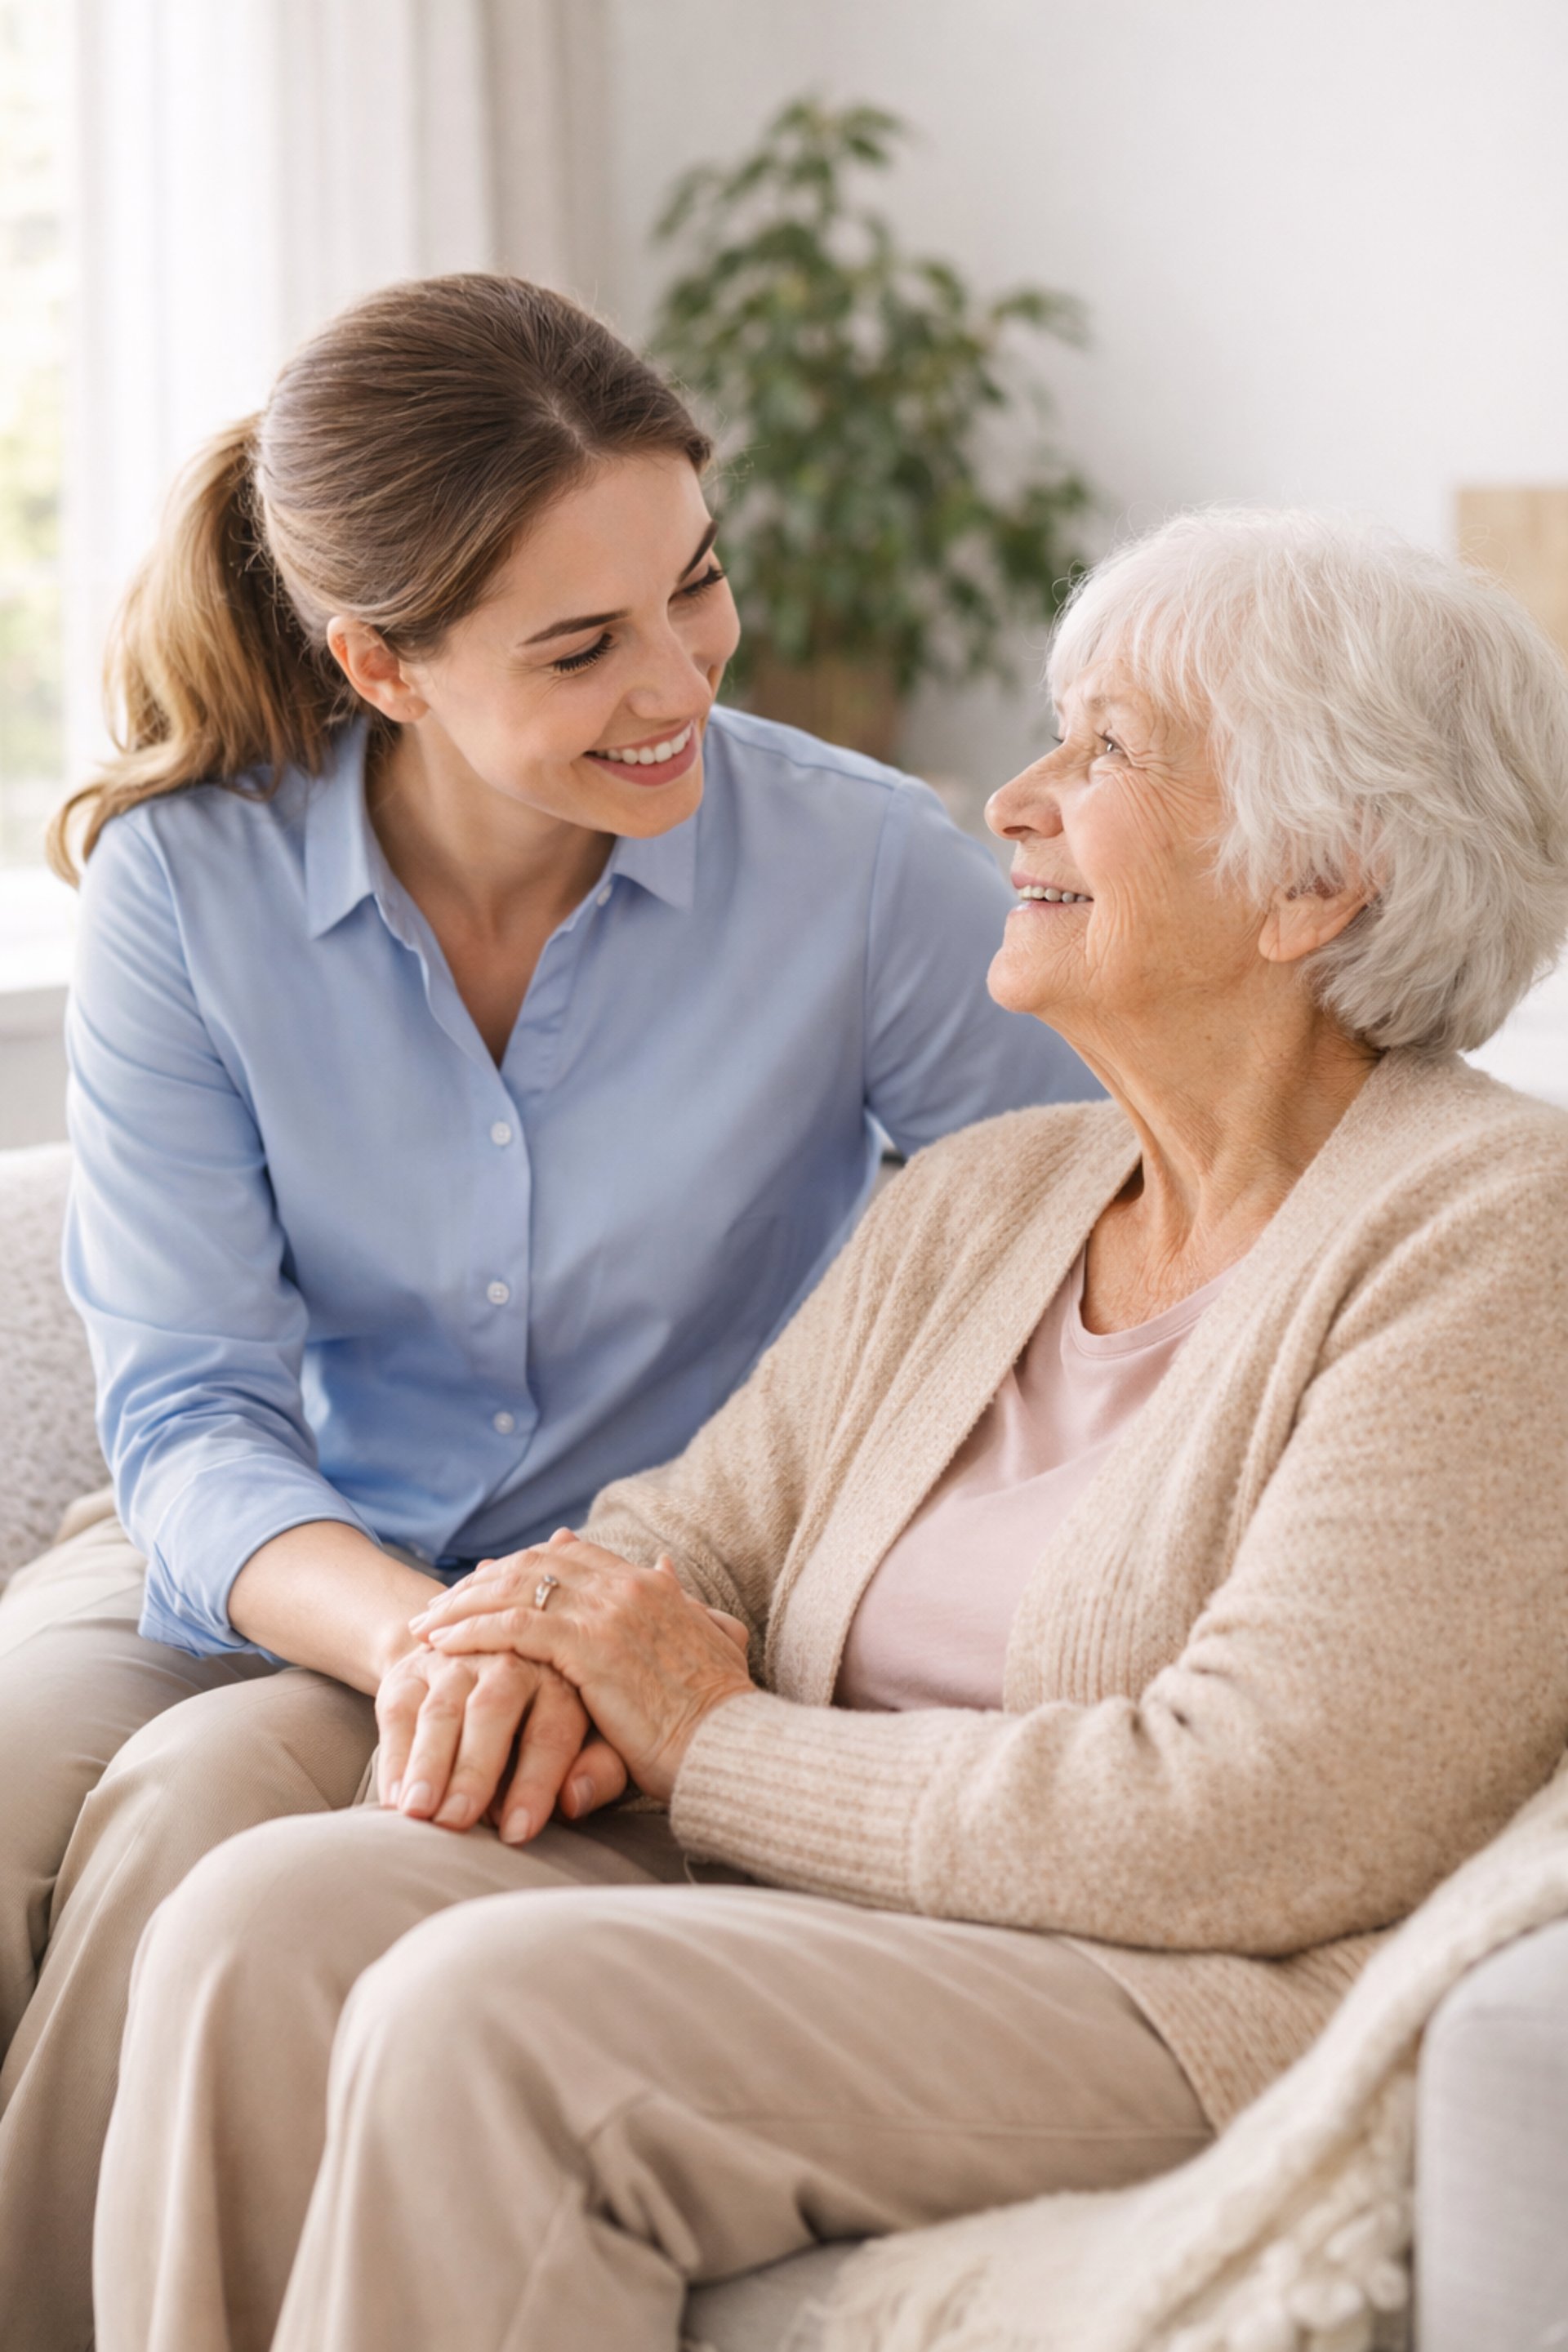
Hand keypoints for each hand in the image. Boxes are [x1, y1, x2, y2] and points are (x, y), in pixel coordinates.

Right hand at [375, 1642, 627, 1843]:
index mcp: (561, 1681)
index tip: (518, 1832)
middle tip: (456, 1821)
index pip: (552, 1731)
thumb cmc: (544, 1722)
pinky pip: (400, 1713)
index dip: (535, 1782)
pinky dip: (395, 1758)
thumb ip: (597, 1771)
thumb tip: (576, 1801)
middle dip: (474, 1769)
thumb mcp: (586, 1740)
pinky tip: (394, 1798)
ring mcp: (457, 1662)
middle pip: (492, 1710)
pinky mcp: (413, 1673)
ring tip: (418, 1812)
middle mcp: (510, 1662)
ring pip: (442, 1710)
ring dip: (428, 1764)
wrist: (481, 1666)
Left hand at [410, 1534, 755, 1802]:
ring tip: (424, 1626)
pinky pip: (514, 1627)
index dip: (521, 1566)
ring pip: (515, 1590)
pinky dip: (473, 1632)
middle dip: (480, 1583)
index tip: (485, 1581)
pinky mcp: (590, 1647)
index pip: (570, 1557)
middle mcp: (627, 1587)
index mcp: (650, 1586)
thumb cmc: (718, 1714)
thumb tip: (666, 1565)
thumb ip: (683, 1604)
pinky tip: (443, 1646)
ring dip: (463, 1605)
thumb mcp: (707, 1640)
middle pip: (533, 1565)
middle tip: (440, 1604)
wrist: (733, 1746)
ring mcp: (608, 1613)